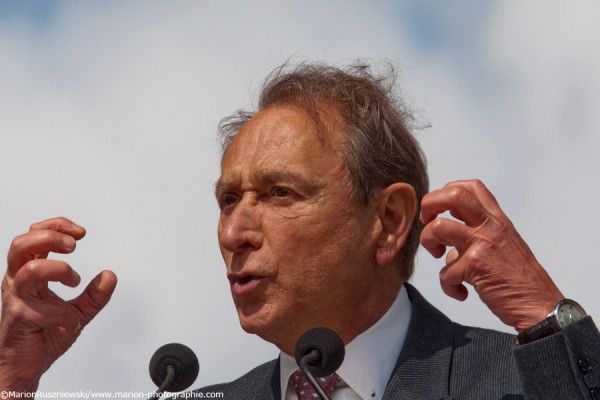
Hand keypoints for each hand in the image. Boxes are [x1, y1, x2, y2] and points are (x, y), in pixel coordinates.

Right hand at [0, 217, 116, 391]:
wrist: (24, 367)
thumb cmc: (41, 336)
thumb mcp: (77, 312)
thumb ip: (94, 296)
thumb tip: (110, 276)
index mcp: (28, 274)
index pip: (34, 235)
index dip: (56, 226)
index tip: (81, 232)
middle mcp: (18, 282)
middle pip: (21, 244)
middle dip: (51, 237)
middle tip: (73, 245)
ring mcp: (16, 300)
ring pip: (28, 270)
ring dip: (58, 269)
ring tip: (74, 279)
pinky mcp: (19, 319)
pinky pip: (39, 309)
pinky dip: (62, 313)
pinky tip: (70, 319)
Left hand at [419, 180, 562, 331]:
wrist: (540, 306)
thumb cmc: (521, 281)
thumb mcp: (503, 247)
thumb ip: (477, 238)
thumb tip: (448, 247)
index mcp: (498, 220)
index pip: (471, 187)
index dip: (447, 192)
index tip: (441, 211)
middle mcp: (491, 226)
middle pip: (452, 195)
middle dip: (429, 204)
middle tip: (427, 222)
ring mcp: (483, 244)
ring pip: (439, 227)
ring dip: (428, 241)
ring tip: (438, 256)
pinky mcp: (476, 266)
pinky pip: (445, 271)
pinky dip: (447, 286)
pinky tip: (460, 292)